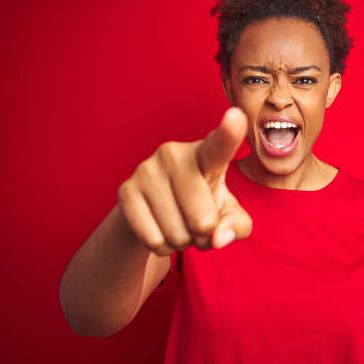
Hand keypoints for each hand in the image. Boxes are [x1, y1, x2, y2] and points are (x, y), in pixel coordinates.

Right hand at [117, 107, 251, 254]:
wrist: (157, 207)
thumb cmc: (204, 205)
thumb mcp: (229, 214)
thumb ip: (237, 225)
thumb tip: (217, 238)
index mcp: (207, 154)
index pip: (220, 146)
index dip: (229, 133)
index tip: (236, 115)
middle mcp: (175, 155)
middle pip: (203, 221)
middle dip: (205, 235)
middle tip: (199, 223)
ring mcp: (147, 170)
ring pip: (177, 235)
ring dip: (183, 243)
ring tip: (180, 223)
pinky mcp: (126, 191)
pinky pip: (153, 240)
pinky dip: (163, 248)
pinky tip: (162, 230)